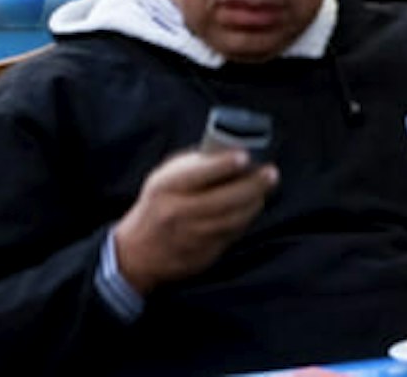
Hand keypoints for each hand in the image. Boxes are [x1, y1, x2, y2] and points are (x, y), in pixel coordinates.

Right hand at [110, 148, 275, 293]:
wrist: (136, 252)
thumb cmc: (158, 204)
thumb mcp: (164, 178)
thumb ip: (195, 164)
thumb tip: (234, 151)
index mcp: (165, 188)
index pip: (196, 175)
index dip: (223, 165)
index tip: (245, 156)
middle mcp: (176, 214)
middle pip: (223, 199)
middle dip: (252, 185)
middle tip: (271, 173)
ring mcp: (190, 238)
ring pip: (232, 219)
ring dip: (254, 201)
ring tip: (266, 187)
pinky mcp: (202, 255)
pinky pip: (232, 234)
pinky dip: (245, 218)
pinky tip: (253, 205)